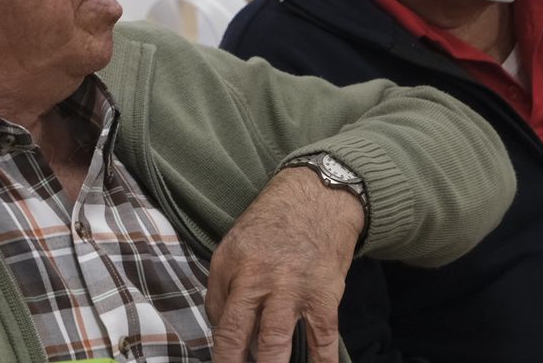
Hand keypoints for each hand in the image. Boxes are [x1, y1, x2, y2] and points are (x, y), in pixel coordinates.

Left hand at [207, 166, 364, 362]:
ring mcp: (293, 288)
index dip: (218, 353)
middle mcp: (258, 278)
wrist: (318, 197)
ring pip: (275, 340)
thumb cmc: (272, 223)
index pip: (218, 320)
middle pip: (238, 333)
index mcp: (232, 266)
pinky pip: (322, 337)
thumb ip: (222, 286)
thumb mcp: (233, 245)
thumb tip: (219, 328)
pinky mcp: (324, 294)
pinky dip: (321, 361)